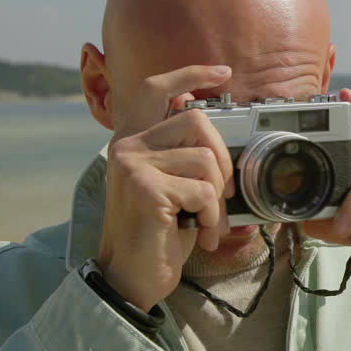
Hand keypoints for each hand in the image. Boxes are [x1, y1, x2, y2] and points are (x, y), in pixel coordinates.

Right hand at [96, 65, 235, 310]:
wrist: (130, 278)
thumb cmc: (156, 234)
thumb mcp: (170, 187)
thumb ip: (181, 156)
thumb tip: (215, 135)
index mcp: (132, 140)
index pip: (155, 88)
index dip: (190, 74)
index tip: (222, 73)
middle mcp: (127, 145)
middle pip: (196, 121)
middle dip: (223, 159)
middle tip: (221, 195)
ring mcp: (133, 164)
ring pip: (205, 159)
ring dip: (217, 198)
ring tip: (206, 222)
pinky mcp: (145, 189)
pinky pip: (203, 190)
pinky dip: (211, 217)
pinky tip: (199, 234)